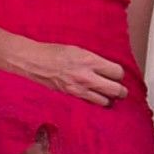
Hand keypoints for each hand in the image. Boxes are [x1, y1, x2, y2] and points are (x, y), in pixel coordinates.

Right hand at [11, 41, 127, 106]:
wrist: (33, 61)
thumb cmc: (54, 53)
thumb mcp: (79, 50)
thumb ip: (95, 60)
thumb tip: (108, 68)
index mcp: (90, 61)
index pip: (118, 72)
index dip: (119, 74)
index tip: (117, 74)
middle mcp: (87, 77)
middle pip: (116, 90)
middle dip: (121, 91)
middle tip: (121, 90)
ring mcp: (79, 89)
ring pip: (106, 101)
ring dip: (109, 99)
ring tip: (108, 96)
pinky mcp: (71, 97)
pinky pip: (91, 104)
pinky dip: (96, 103)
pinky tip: (96, 99)